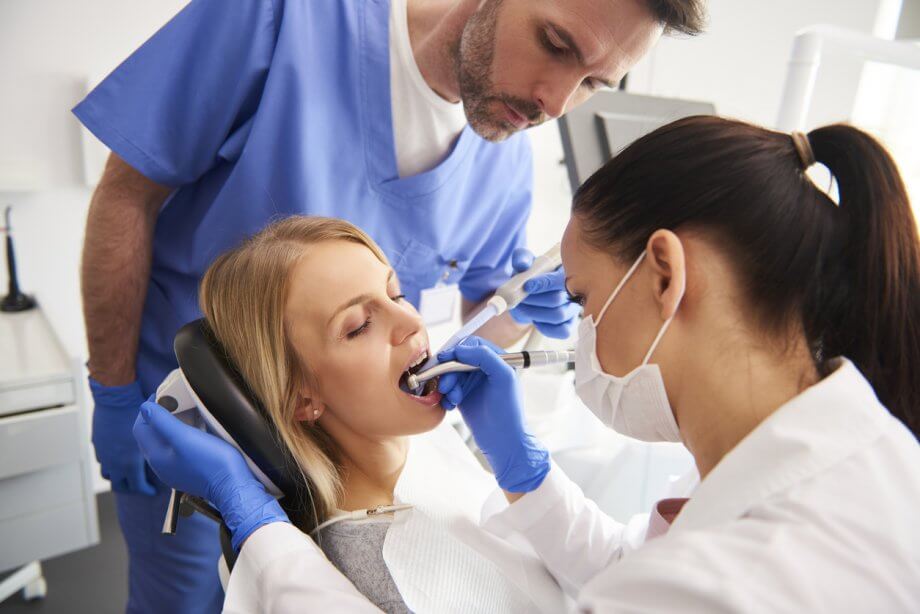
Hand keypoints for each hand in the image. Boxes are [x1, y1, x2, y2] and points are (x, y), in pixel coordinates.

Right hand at [89, 378, 156, 494]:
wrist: (116, 397)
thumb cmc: (139, 414)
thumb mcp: (155, 432)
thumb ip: (160, 446)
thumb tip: (174, 453)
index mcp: (130, 462)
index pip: (137, 486)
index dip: (146, 491)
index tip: (153, 491)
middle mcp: (114, 462)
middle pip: (119, 485)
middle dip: (130, 489)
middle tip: (139, 487)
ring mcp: (104, 453)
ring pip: (108, 474)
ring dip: (118, 476)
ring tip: (127, 475)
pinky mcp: (98, 444)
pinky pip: (102, 459)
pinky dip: (110, 462)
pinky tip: (118, 457)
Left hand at [133, 397, 289, 549]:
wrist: (233, 486)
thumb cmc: (211, 461)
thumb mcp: (185, 437)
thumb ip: (162, 422)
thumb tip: (144, 407)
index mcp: (156, 456)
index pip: (140, 428)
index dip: (148, 409)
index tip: (162, 395)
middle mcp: (161, 465)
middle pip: (150, 435)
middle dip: (158, 416)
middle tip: (173, 401)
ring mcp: (175, 471)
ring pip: (164, 442)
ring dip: (170, 426)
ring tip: (184, 412)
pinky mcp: (188, 472)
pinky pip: (177, 450)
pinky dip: (180, 436)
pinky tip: (194, 431)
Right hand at [437, 337, 549, 492]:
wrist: (503, 442)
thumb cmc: (508, 411)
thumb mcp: (503, 377)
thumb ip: (485, 356)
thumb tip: (461, 349)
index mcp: (498, 360)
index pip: (473, 344)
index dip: (458, 350)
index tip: (445, 359)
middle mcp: (485, 369)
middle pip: (458, 359)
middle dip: (449, 371)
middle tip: (446, 386)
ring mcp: (474, 383)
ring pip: (451, 374)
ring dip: (448, 385)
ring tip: (453, 400)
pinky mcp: (464, 396)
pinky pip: (448, 388)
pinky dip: (446, 395)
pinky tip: (451, 405)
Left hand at [508, 248, 580, 338]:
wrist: (528, 294)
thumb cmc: (530, 276)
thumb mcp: (524, 262)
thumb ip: (522, 258)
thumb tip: (523, 265)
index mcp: (566, 272)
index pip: (559, 279)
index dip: (543, 284)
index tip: (527, 286)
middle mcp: (575, 290)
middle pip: (557, 299)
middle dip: (533, 299)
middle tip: (519, 298)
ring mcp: (574, 309)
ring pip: (558, 315)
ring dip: (535, 313)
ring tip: (524, 306)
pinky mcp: (570, 324)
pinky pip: (562, 331)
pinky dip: (544, 327)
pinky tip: (536, 318)